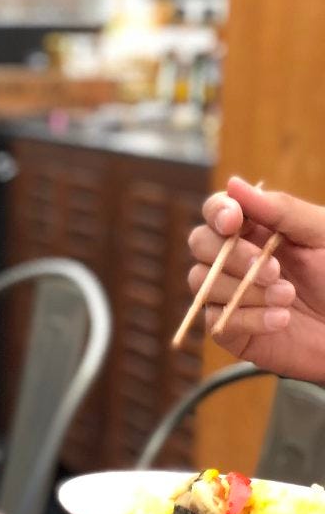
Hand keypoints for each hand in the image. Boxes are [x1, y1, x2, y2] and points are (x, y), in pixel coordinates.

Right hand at [186, 176, 324, 381]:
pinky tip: (281, 319)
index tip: (233, 222)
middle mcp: (236, 259)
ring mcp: (229, 294)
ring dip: (245, 290)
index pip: (218, 211)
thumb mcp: (323, 236)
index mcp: (258, 230)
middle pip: (200, 244)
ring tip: (288, 297)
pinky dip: (249, 319)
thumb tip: (234, 184)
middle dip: (232, 256)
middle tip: (274, 270)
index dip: (218, 212)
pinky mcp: (230, 330)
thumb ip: (282, 210)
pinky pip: (216, 320)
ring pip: (202, 283)